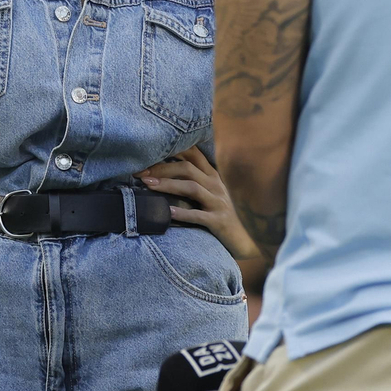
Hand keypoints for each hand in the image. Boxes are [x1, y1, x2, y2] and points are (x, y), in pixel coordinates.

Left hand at [137, 147, 263, 261]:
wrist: (250, 239)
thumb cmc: (226, 215)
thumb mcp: (213, 194)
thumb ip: (196, 182)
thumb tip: (166, 174)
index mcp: (213, 176)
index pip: (193, 154)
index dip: (171, 150)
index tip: (148, 154)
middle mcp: (216, 185)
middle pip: (188, 168)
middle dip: (162, 168)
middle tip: (140, 173)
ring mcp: (218, 203)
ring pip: (192, 188)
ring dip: (168, 185)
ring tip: (148, 186)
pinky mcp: (219, 222)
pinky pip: (198, 216)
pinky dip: (182, 213)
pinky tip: (167, 213)